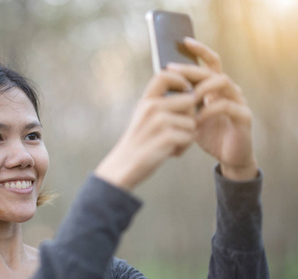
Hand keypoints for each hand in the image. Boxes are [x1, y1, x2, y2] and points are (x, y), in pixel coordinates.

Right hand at [95, 71, 197, 189]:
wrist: (123, 167)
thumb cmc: (138, 144)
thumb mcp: (143, 118)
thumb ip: (160, 105)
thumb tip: (191, 95)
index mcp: (145, 100)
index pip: (165, 75)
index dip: (180, 79)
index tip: (185, 90)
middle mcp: (152, 107)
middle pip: (190, 100)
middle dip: (190, 117)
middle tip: (177, 131)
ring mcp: (159, 122)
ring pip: (192, 122)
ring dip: (187, 136)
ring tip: (170, 144)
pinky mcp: (166, 137)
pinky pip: (190, 137)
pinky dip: (183, 148)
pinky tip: (169, 152)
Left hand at [167, 38, 257, 179]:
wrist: (229, 157)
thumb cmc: (208, 135)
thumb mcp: (190, 117)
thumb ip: (181, 102)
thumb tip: (159, 86)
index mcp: (216, 89)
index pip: (211, 63)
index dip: (200, 51)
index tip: (184, 41)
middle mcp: (230, 91)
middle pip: (212, 71)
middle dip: (191, 69)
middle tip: (172, 70)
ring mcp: (239, 102)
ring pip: (223, 82)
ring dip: (201, 87)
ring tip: (185, 96)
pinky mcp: (244, 117)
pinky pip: (227, 106)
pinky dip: (209, 110)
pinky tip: (196, 117)